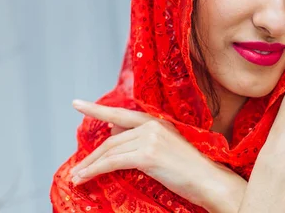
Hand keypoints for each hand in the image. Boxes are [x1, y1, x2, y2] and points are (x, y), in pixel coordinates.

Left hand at [69, 101, 246, 212]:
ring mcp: (150, 139)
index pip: (121, 114)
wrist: (209, 180)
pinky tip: (85, 178)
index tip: (77, 104)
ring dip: (90, 166)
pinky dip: (95, 170)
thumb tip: (115, 132)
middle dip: (92, 155)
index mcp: (158, 122)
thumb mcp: (167, 148)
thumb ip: (143, 140)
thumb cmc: (191, 170)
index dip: (97, 109)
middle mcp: (152, 125)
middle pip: (112, 138)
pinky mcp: (147, 155)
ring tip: (77, 177)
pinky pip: (113, 162)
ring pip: (110, 151)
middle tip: (75, 168)